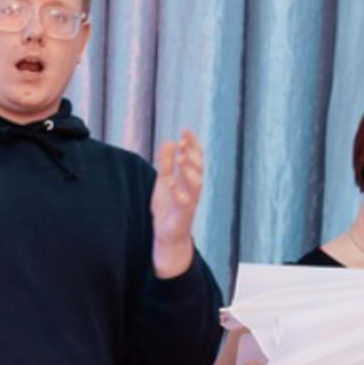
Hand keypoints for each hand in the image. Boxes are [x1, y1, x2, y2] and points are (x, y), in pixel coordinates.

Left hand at [149, 130, 204, 277]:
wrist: (169, 234)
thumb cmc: (168, 206)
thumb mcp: (164, 180)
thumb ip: (166, 162)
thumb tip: (169, 140)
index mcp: (190, 178)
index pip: (196, 157)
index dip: (192, 144)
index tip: (185, 130)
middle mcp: (194, 188)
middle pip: (198, 167)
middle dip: (192, 153)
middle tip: (183, 141)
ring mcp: (190, 201)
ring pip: (195, 183)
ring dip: (189, 170)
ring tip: (181, 157)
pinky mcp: (183, 214)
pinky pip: (184, 202)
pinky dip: (179, 192)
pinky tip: (171, 183)